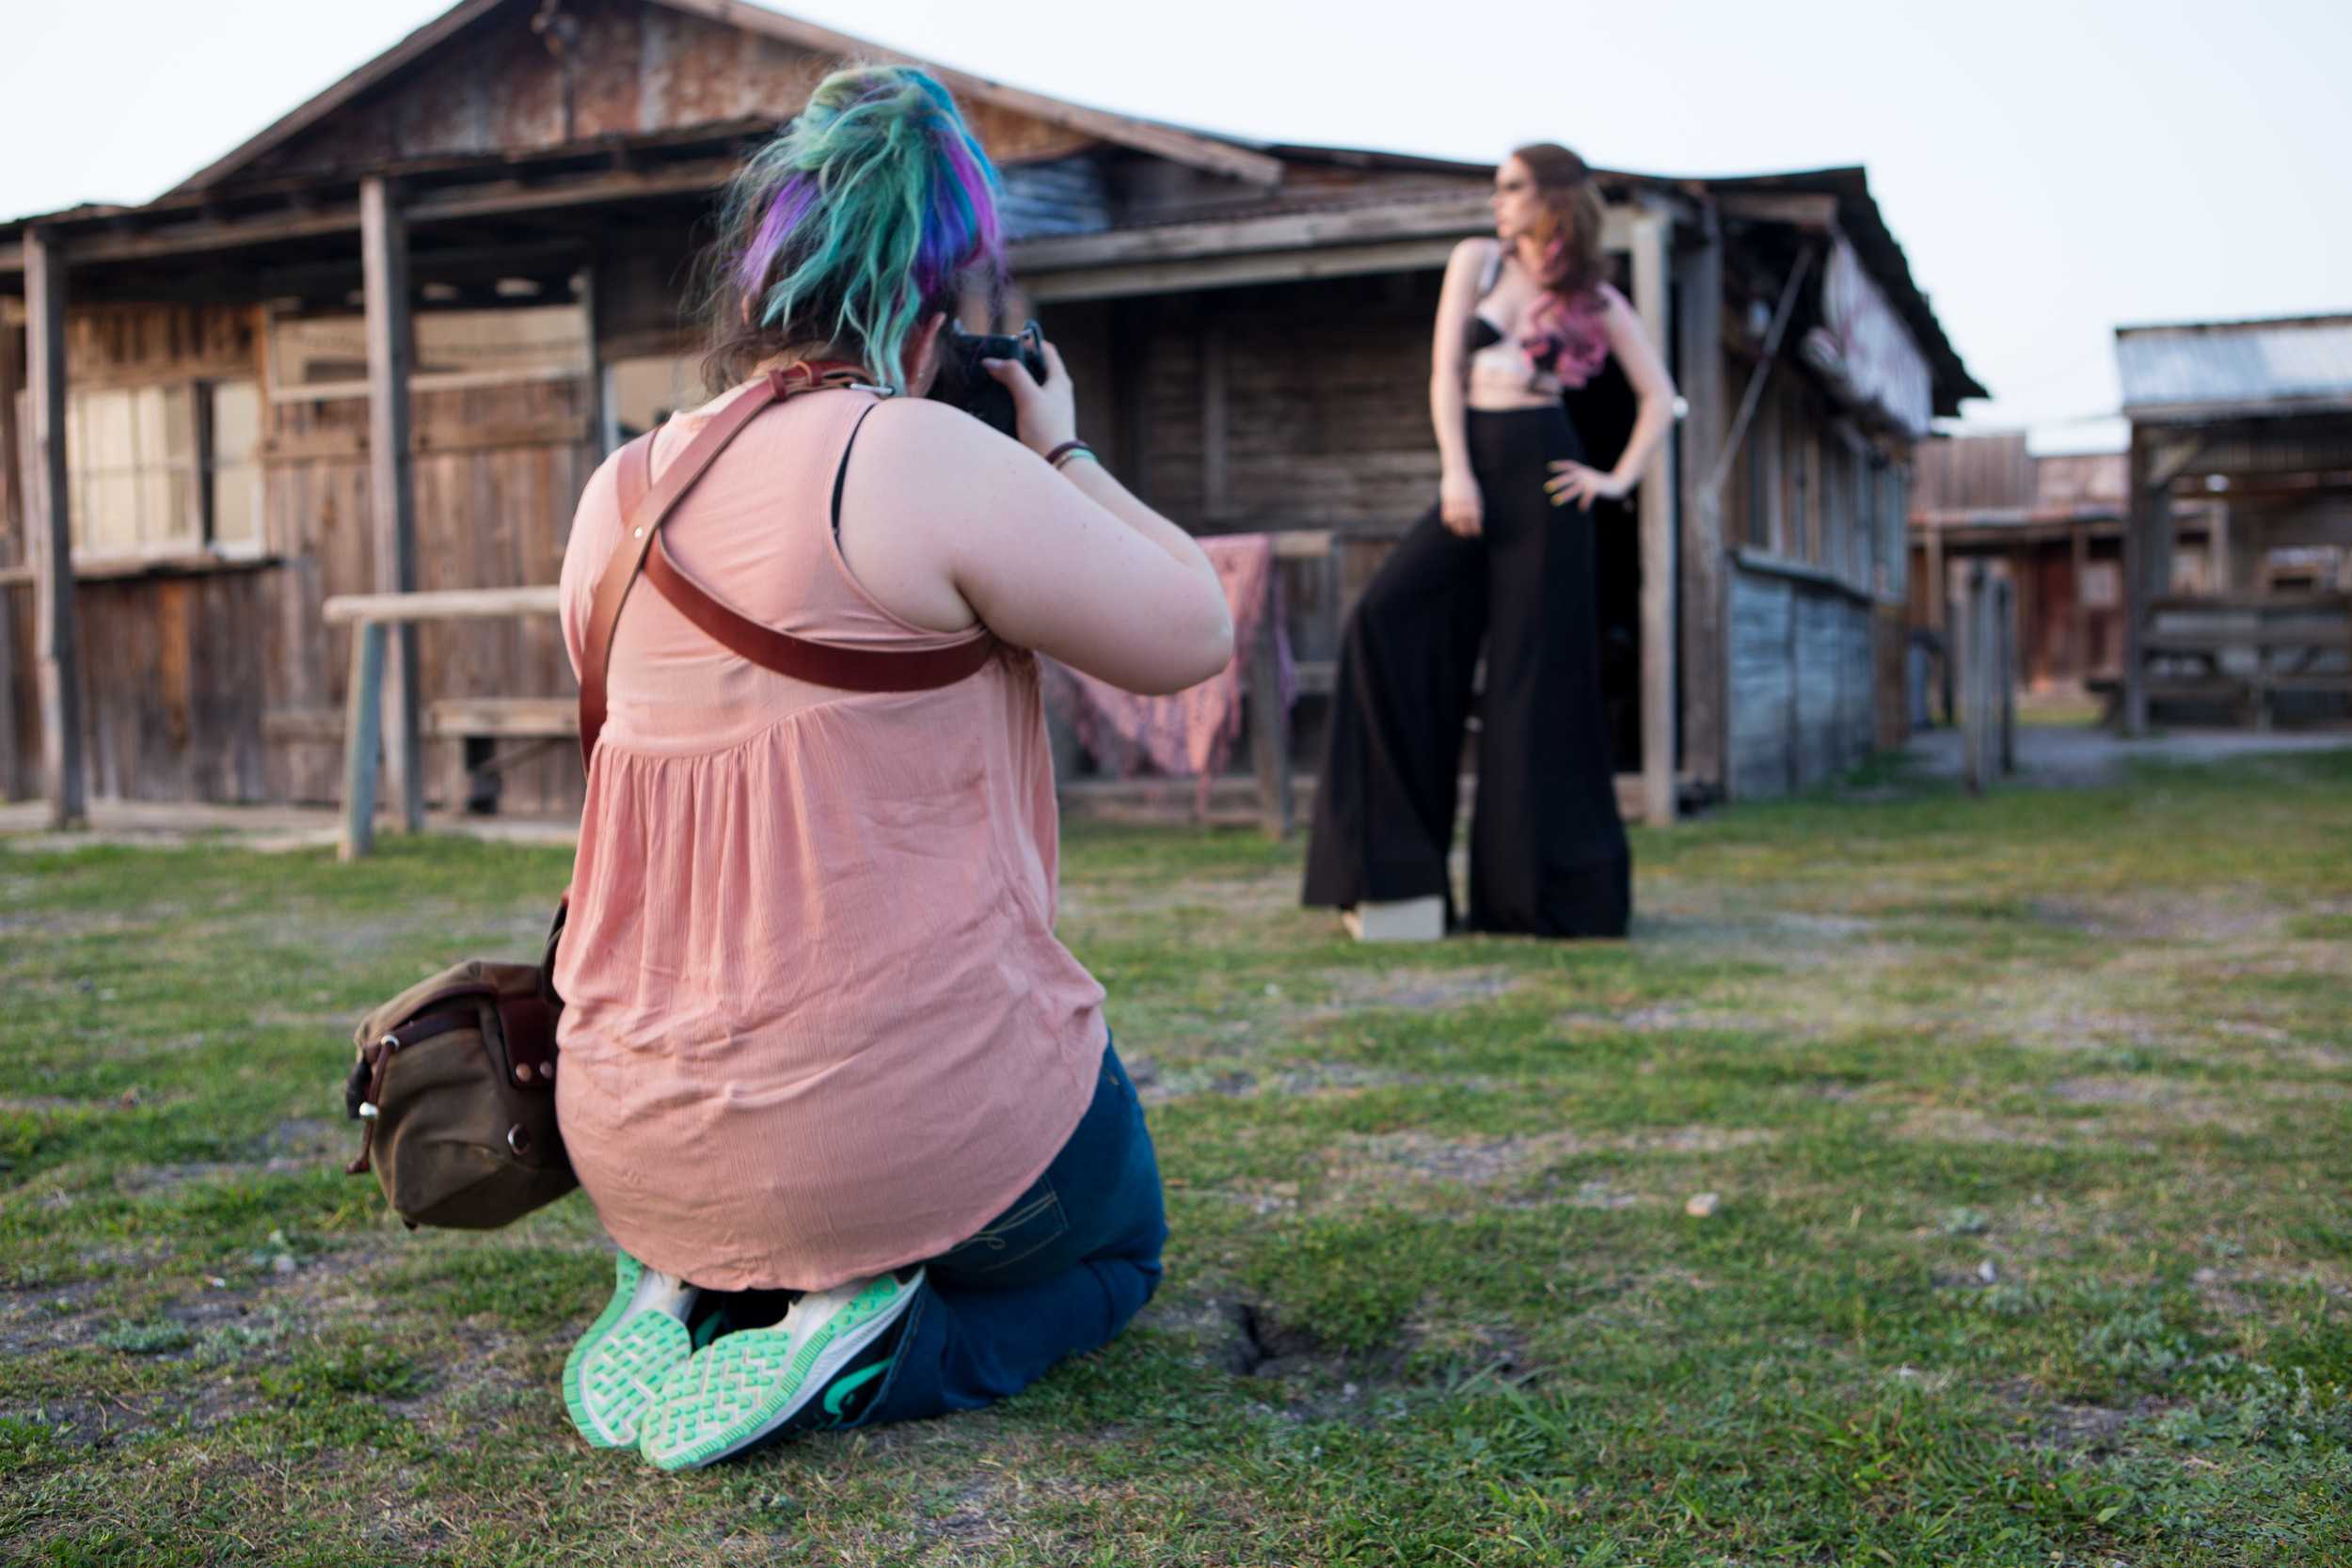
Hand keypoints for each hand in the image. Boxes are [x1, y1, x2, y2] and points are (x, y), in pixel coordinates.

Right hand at [983, 339, 1078, 459]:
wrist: (1056, 462)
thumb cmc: (1045, 427)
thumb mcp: (1028, 396)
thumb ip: (1012, 374)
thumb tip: (992, 361)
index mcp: (1059, 379)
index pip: (1046, 350)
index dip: (1029, 343)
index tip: (1008, 344)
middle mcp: (1058, 390)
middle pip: (1037, 367)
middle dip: (1017, 362)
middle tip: (997, 362)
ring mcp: (1051, 406)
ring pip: (1031, 385)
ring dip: (1014, 381)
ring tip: (994, 380)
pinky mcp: (1043, 420)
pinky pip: (1028, 401)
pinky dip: (1015, 397)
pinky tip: (1000, 401)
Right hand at [1439, 470, 1482, 536]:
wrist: (1457, 472)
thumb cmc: (1469, 484)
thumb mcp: (1475, 495)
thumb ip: (1476, 507)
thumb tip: (1477, 519)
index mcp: (1472, 501)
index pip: (1475, 518)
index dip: (1476, 527)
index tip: (1477, 533)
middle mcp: (1463, 502)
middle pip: (1465, 521)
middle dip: (1466, 530)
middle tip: (1468, 536)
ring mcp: (1454, 501)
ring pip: (1454, 519)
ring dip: (1456, 528)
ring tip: (1459, 532)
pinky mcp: (1446, 500)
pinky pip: (1446, 514)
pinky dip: (1448, 521)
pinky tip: (1450, 525)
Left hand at [1546, 460, 1628, 510]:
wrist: (1618, 483)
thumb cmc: (1601, 483)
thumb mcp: (1590, 478)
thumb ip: (1581, 479)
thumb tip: (1571, 481)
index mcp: (1584, 470)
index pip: (1570, 465)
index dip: (1561, 465)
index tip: (1549, 467)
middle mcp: (1586, 474)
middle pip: (1569, 478)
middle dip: (1558, 482)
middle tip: (1547, 488)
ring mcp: (1591, 481)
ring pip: (1575, 489)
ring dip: (1565, 495)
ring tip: (1555, 501)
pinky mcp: (1597, 488)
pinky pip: (1588, 496)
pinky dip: (1585, 501)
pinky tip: (1582, 509)